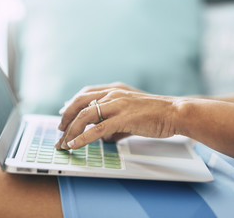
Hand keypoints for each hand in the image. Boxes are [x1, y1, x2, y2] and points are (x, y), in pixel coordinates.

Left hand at [55, 82, 178, 149]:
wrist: (174, 112)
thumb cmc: (155, 113)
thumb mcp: (131, 112)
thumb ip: (115, 122)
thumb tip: (105, 137)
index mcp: (115, 90)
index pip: (85, 94)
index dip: (71, 104)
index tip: (63, 116)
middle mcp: (113, 93)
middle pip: (80, 102)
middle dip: (66, 117)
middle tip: (59, 131)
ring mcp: (118, 104)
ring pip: (85, 115)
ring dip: (70, 130)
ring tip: (63, 142)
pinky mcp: (123, 118)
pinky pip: (97, 129)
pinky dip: (83, 138)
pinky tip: (75, 144)